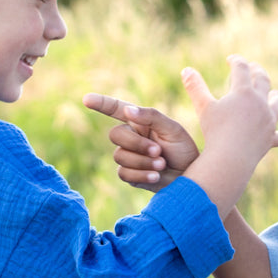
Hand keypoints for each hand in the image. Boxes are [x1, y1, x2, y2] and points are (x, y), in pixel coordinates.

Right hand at [83, 93, 198, 191]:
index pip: (116, 109)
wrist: (191, 178)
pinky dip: (141, 175)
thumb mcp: (173, 129)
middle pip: (115, 135)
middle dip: (136, 144)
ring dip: (142, 161)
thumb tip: (127, 111)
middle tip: (157, 151)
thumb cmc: (184, 151)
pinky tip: (156, 176)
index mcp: (140, 121)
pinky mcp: (130, 175)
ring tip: (162, 165)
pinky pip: (124, 173)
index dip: (101, 103)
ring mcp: (129, 156)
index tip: (86, 99)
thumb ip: (151, 117)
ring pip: (119, 156)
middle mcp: (131, 137)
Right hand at [181, 55, 277, 217]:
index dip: (236, 61)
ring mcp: (268, 120)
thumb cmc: (214, 131)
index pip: (241, 69)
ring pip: (277, 104)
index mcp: (243, 92)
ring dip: (276, 97)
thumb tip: (186, 69)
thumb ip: (195, 87)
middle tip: (253, 68)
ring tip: (274, 94)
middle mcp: (260, 102)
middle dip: (257, 72)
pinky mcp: (270, 138)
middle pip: (263, 81)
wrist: (230, 158)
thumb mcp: (203, 107)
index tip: (231, 59)